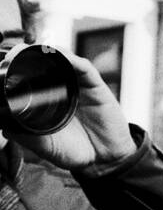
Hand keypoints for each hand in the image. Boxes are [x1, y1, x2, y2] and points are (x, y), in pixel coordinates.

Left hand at [1, 51, 136, 170]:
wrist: (105, 158)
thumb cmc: (74, 150)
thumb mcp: (44, 145)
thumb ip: (25, 134)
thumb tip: (4, 124)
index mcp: (46, 100)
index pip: (28, 78)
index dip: (14, 70)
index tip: (0, 70)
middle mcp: (61, 88)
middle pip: (43, 64)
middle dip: (25, 56)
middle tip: (10, 58)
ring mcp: (78, 85)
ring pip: (62, 60)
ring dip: (46, 52)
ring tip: (29, 50)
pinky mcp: (95, 86)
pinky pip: (84, 68)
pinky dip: (72, 59)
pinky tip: (60, 56)